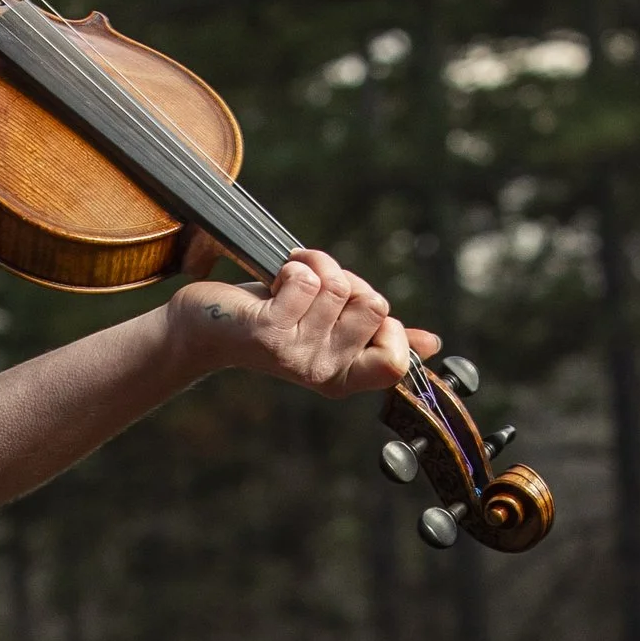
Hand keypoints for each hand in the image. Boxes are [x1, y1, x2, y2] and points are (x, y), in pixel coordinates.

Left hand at [169, 247, 435, 398]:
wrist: (208, 327)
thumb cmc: (273, 320)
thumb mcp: (332, 329)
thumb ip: (379, 337)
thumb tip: (431, 344)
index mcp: (345, 376)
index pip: (396, 361)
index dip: (387, 323)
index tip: (355, 309)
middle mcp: (322, 372)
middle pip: (374, 306)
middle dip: (349, 281)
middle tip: (316, 289)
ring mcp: (295, 355)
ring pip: (339, 286)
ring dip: (318, 265)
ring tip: (293, 278)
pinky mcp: (269, 331)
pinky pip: (307, 280)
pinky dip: (295, 263)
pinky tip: (277, 277)